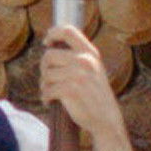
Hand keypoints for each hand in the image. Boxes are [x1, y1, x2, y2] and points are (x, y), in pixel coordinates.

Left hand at [39, 25, 124, 140]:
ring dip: (45, 86)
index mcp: (91, 53)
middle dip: (44, 69)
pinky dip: (45, 97)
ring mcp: (78, 75)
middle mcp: (85, 61)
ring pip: (46, 75)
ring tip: (52, 93)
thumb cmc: (94, 95)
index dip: (53, 33)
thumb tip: (50, 47)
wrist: (106, 119)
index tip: (46, 41)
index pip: (68, 31)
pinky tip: (50, 101)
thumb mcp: (92, 70)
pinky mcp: (71, 90)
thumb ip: (77, 58)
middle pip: (48, 55)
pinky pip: (47, 90)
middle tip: (48, 80)